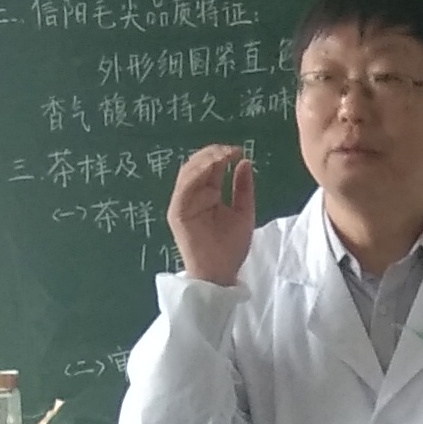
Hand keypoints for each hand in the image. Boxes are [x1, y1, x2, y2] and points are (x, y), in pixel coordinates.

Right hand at [169, 145, 254, 284]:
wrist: (220, 274)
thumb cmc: (231, 248)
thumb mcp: (243, 212)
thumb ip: (243, 188)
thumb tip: (244, 161)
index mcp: (207, 194)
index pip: (210, 168)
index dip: (222, 155)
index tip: (239, 150)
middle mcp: (193, 196)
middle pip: (197, 166)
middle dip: (212, 153)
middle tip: (229, 149)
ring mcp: (183, 204)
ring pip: (188, 173)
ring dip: (203, 161)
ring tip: (221, 156)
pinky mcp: (178, 213)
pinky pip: (183, 189)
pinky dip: (195, 176)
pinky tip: (210, 169)